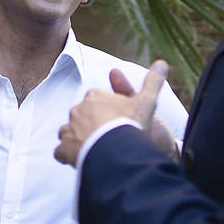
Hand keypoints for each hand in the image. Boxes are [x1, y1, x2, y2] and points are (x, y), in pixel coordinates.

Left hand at [54, 60, 168, 166]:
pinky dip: (67, 155)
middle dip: (90, 123)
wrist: (117, 149)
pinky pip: (61, 151)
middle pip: (81, 115)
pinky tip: (79, 160)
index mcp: (95, 97)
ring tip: (92, 148)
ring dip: (76, 138)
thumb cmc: (131, 124)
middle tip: (105, 135)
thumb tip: (162, 63)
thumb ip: (153, 82)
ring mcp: (68, 130)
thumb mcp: (147, 101)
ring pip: (68, 131)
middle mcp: (78, 111)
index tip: (115, 117)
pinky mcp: (64, 149)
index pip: (95, 97)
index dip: (105, 107)